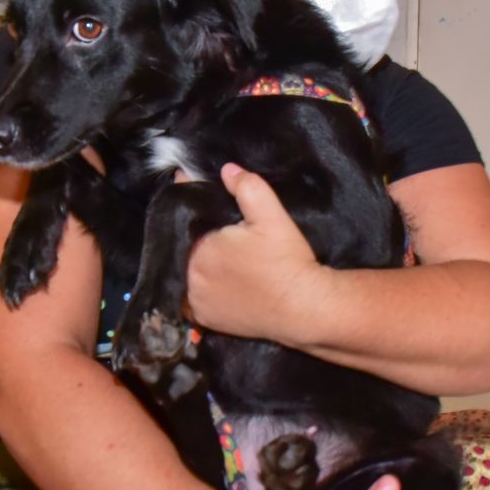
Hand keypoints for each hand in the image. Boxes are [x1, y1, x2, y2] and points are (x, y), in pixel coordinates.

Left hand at [184, 163, 321, 341]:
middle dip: (195, 234)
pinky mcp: (207, 319)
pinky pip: (195, 299)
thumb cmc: (287, 260)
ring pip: (188, 273)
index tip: (191, 187)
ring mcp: (197, 301)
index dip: (190, 201)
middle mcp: (191, 275)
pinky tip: (217, 279)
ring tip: (215, 253)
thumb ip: (248, 188)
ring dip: (195, 262)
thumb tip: (227, 170)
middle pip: (185, 247)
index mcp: (199, 246)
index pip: (185, 217)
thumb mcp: (272, 216)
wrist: (304, 308)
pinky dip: (201, 288)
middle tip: (213, 227)